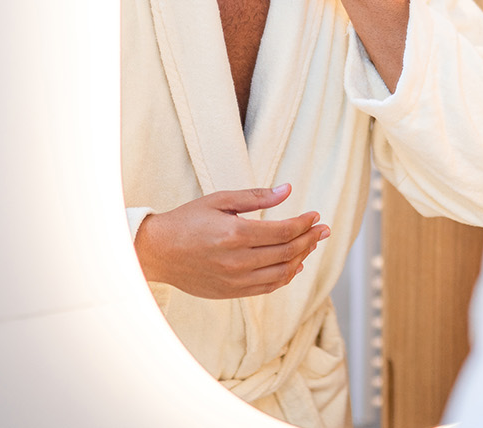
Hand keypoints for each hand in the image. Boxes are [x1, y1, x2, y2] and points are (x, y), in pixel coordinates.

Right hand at [134, 183, 330, 298]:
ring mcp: (235, 280)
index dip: (304, 224)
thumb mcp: (219, 200)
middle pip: (287, 252)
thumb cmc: (187, 221)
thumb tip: (287, 190)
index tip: (316, 216)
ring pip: (282, 273)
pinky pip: (268, 287)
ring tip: (311, 245)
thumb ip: (255, 196)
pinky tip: (294, 265)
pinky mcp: (232, 292)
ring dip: (302, 258)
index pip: (283, 231)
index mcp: (235, 234)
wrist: (158, 252)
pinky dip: (286, 276)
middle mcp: (238, 261)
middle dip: (310, 239)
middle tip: (323, 230)